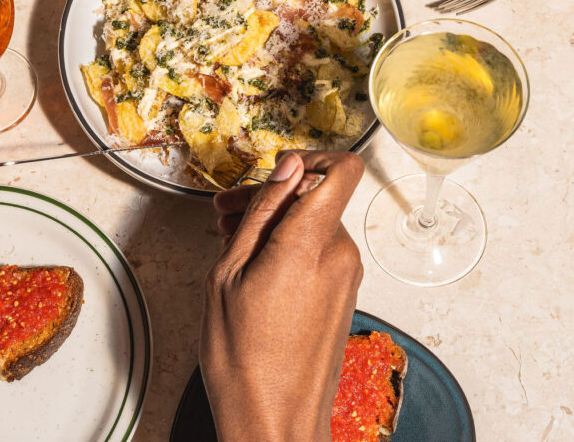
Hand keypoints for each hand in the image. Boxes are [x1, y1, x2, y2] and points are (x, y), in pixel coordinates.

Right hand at [201, 152, 365, 441]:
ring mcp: (346, 277)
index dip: (308, 157)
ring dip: (276, 224)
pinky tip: (252, 266)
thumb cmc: (244, 361)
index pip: (340, 169)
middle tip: (227, 212)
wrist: (274, 421)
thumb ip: (261, 214)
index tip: (274, 171)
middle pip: (317, 196)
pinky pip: (319, 252)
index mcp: (310, 244)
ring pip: (315, 224)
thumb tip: (285, 171)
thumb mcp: (228, 274)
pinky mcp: (343, 295)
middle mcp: (339, 256)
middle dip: (273, 197)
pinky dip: (288, 248)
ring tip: (231, 242)